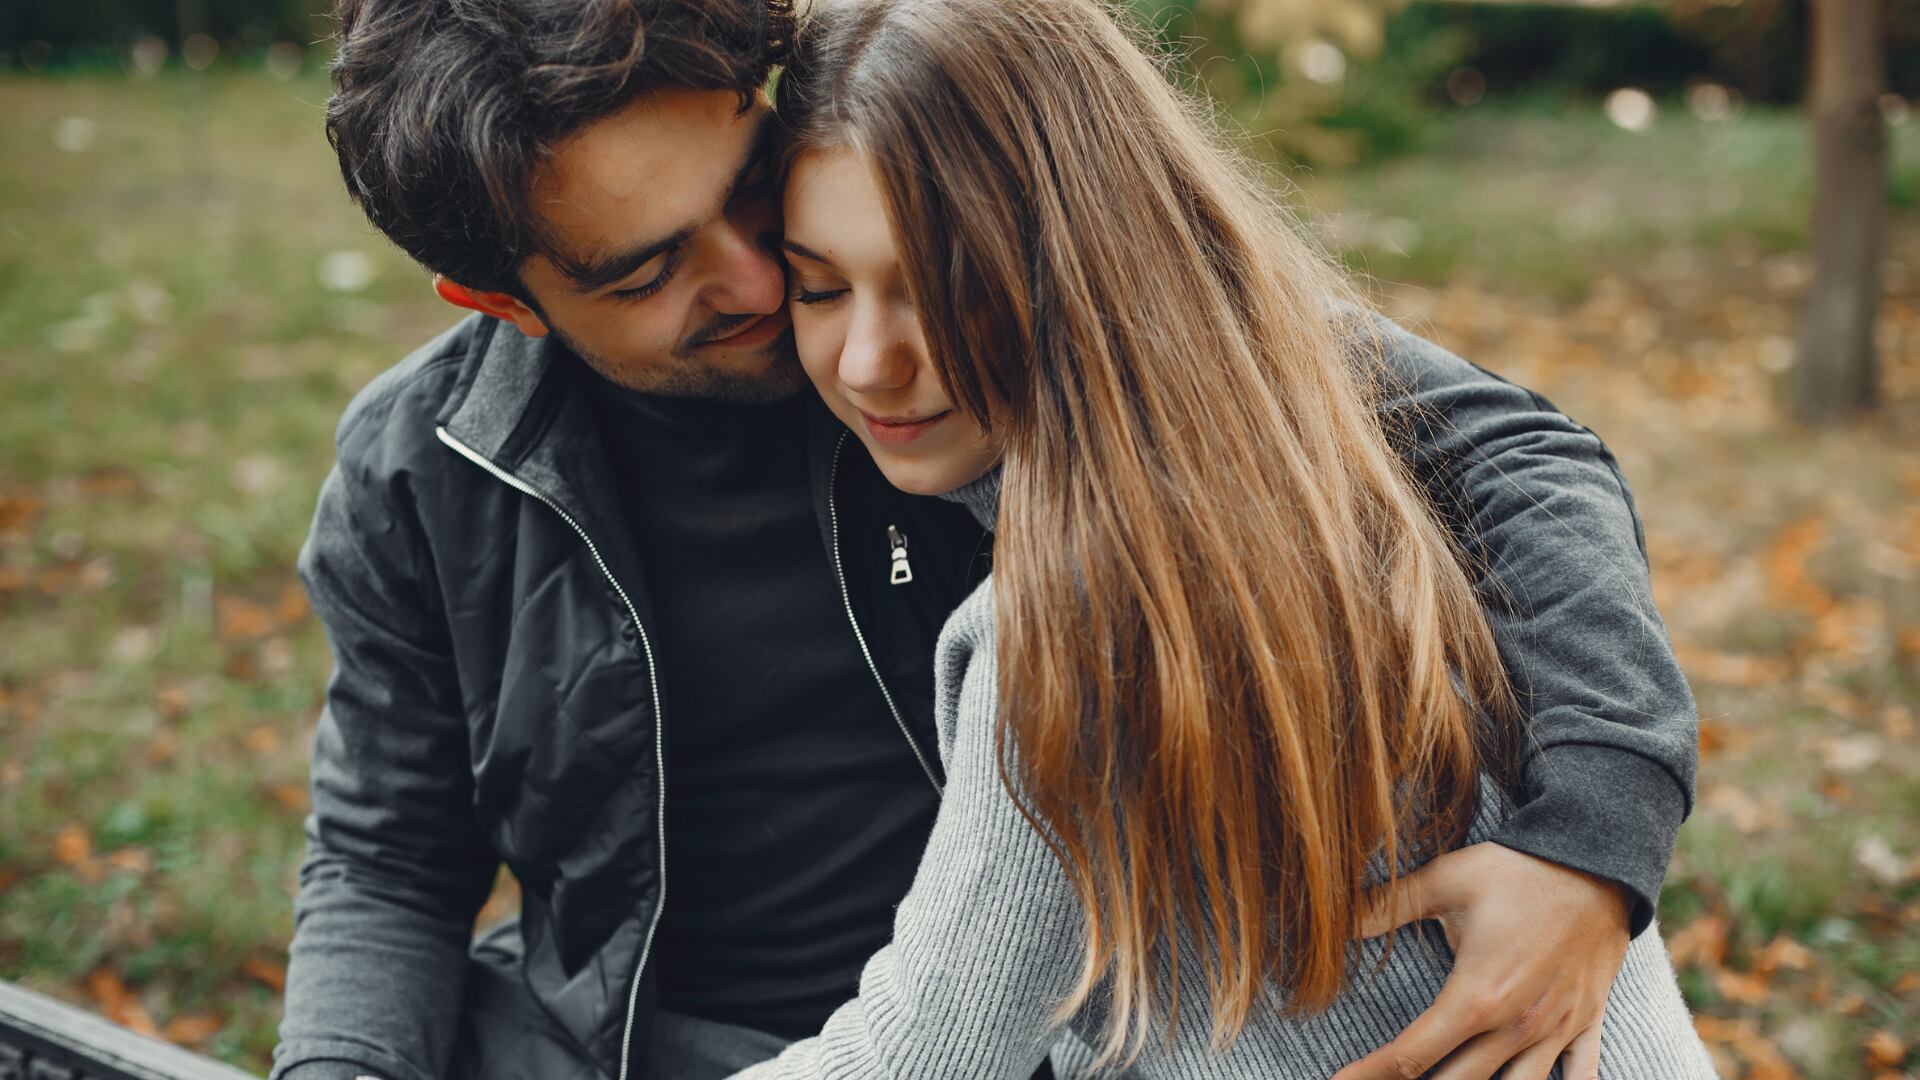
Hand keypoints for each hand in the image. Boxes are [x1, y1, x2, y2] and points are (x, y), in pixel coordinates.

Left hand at [1329, 842, 1631, 1079]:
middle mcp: (1515, 1027)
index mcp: (1475, 998)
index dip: (1369, 1075)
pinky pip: (1581, 1079)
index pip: (1410, 1057)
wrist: (1599, 859)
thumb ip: (1387, 906)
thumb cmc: (1519, 869)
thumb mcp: (1446, 881)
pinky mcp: (1586, 1022)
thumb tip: (1335, 918)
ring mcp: (1555, 1031)